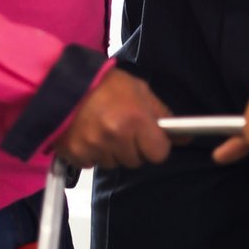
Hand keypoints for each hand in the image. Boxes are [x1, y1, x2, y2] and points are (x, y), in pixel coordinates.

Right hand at [53, 68, 171, 170]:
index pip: (159, 153)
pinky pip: (92, 164)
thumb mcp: (140, 90)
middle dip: (133, 149)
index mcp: (135, 120)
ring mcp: (95, 147)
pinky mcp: (76, 154)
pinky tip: (89, 135)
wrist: (64, 83)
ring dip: (112, 152)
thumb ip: (162, 114)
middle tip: (122, 129)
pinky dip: (92, 154)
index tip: (149, 138)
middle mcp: (116, 137)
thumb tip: (184, 137)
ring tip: (103, 129)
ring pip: (114, 164)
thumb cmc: (106, 84)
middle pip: (136, 161)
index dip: (156, 146)